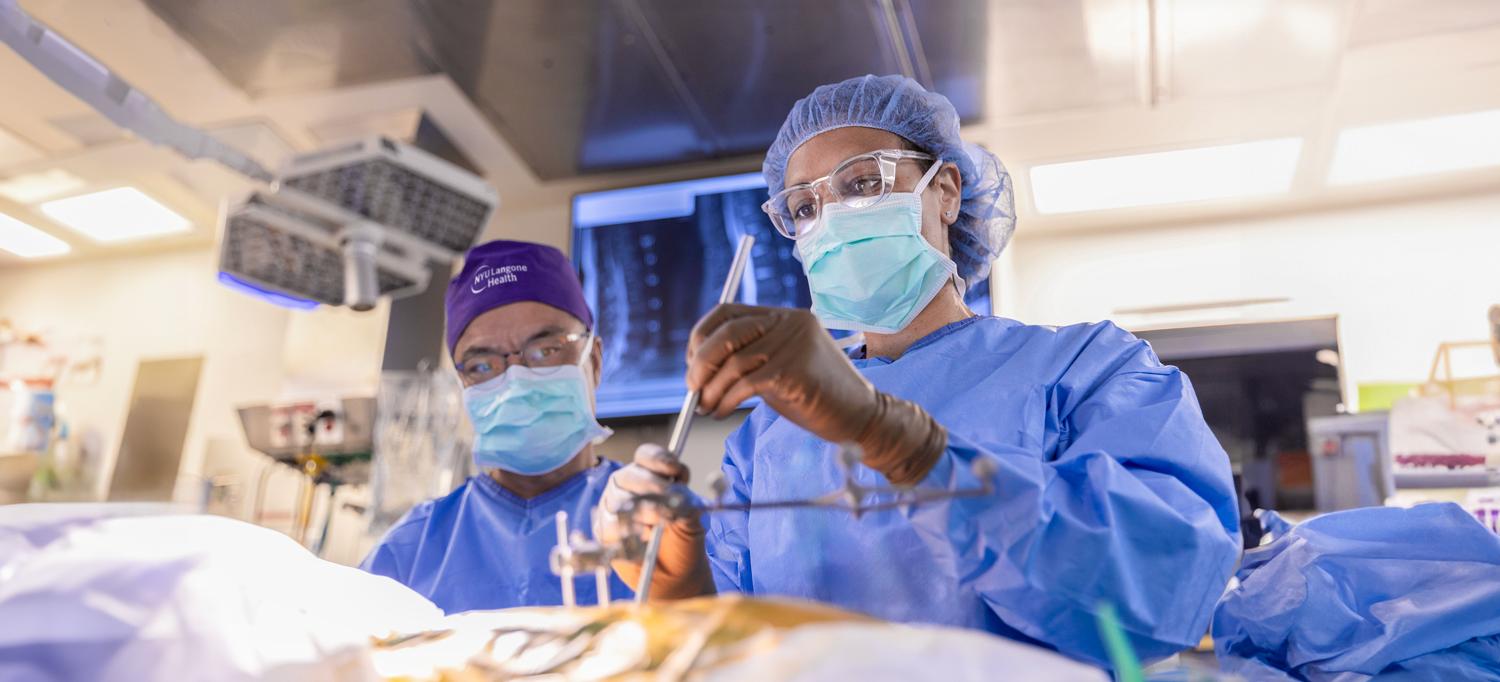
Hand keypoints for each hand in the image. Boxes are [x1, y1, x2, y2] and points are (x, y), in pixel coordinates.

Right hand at [595, 444, 714, 599]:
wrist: (675, 576)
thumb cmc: (684, 541)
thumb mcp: (692, 519)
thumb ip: (686, 502)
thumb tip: (678, 492)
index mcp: (650, 475)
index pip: (646, 455)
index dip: (660, 459)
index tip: (676, 472)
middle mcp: (628, 486)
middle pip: (629, 474)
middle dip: (650, 486)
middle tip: (666, 503)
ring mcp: (612, 506)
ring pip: (617, 499)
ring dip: (638, 512)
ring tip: (654, 528)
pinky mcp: (604, 530)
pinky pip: (607, 525)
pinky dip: (624, 533)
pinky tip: (639, 541)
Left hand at [687, 304, 946, 484]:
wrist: (862, 418)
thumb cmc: (817, 397)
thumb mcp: (780, 365)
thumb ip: (750, 356)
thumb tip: (700, 366)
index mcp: (785, 317)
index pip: (728, 311)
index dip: (702, 335)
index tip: (692, 362)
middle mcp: (789, 323)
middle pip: (726, 332)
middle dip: (701, 363)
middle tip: (693, 389)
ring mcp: (793, 344)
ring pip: (733, 362)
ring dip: (711, 389)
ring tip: (707, 407)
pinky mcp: (794, 370)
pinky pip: (745, 383)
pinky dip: (726, 400)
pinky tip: (722, 411)